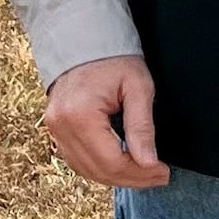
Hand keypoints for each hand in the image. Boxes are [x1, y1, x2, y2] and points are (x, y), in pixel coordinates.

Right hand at [44, 54, 169, 188]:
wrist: (83, 39)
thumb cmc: (113, 59)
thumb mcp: (138, 87)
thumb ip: (142, 126)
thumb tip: (148, 162)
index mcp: (80, 115)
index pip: (112, 162)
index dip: (141, 173)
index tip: (164, 171)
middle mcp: (61, 126)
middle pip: (99, 171)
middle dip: (132, 179)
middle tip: (159, 176)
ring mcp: (54, 129)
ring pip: (86, 170)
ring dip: (117, 177)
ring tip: (144, 173)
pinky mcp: (55, 129)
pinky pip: (77, 161)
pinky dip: (100, 168)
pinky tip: (121, 164)